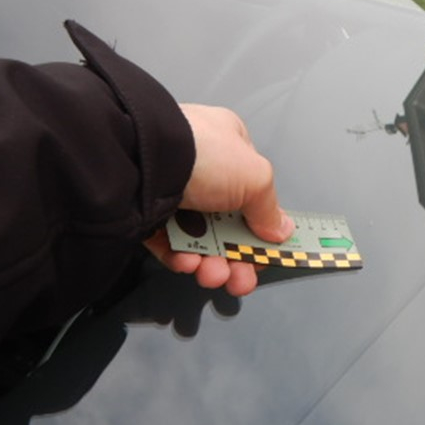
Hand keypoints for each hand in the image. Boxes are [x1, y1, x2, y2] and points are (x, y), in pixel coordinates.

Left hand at [143, 104, 293, 295]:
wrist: (143, 160)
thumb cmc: (202, 155)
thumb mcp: (256, 178)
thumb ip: (270, 208)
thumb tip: (281, 230)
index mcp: (231, 146)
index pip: (253, 194)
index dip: (261, 229)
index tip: (265, 256)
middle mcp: (202, 168)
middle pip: (227, 224)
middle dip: (236, 257)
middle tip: (239, 278)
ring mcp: (173, 190)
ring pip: (200, 238)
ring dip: (211, 263)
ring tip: (211, 273)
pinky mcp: (146, 212)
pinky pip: (169, 242)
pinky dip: (181, 257)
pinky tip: (187, 262)